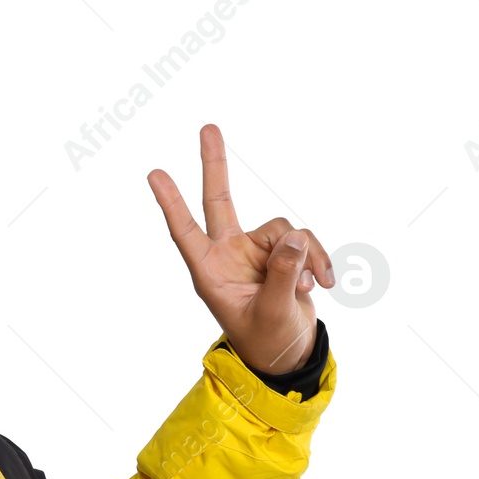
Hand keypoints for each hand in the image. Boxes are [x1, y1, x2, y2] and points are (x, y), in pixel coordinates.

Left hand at [147, 124, 333, 374]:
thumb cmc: (266, 339)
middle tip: (208, 127)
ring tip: (311, 287)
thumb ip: (282, 275)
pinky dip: (318, 258)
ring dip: (306, 255)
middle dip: (215, 165)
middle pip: (220, 200)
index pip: (185, 231)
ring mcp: (256, 250)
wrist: (288, 352)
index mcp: (209, 272)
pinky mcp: (283, 252)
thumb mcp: (271, 312)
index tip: (154, 173)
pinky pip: (304, 240)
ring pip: (284, 229)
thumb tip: (293, 237)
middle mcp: (229, 254)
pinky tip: (325, 283)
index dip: (171, 203)